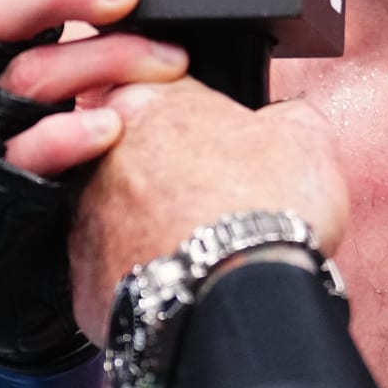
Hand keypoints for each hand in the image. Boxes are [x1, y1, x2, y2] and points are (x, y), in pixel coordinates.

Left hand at [69, 78, 348, 344]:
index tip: (217, 136)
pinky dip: (143, 275)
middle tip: (212, 193)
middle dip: (166, 169)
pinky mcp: (83, 281)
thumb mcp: (304, 133)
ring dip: (150, 222)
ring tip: (201, 245)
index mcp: (151, 101)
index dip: (196, 113)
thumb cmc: (266, 210)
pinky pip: (111, 271)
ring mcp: (86, 220)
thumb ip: (283, 111)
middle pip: (131, 150)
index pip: (160, 87)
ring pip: (116, 212)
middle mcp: (102, 155)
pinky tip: (183, 282)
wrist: (240, 300)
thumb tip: (283, 120)